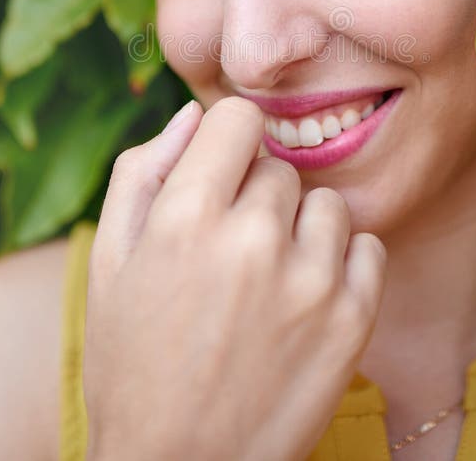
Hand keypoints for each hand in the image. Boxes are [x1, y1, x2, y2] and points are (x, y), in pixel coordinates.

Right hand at [83, 96, 386, 460]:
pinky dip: (341, 263)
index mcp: (187, 215)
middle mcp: (255, 238)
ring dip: (300, 228)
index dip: (226, 143)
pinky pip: (367, 246)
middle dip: (254, 195)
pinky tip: (305, 297)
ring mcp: (311, 281)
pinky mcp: (353, 320)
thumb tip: (190, 115)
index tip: (221, 173)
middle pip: (277, 166)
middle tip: (229, 252)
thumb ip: (143, 172)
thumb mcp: (108, 261)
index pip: (238, 117)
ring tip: (267, 279)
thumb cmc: (132, 360)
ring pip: (324, 203)